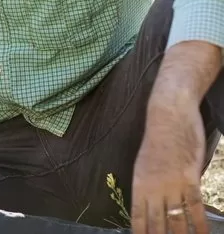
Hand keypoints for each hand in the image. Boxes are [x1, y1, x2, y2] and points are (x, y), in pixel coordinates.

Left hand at [131, 98, 207, 233]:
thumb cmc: (157, 139)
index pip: (138, 217)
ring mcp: (172, 184)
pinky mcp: (190, 178)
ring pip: (177, 219)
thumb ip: (150, 185)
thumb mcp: (144, 163)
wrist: (168, 116)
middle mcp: (154, 187)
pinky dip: (200, 224)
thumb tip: (155, 205)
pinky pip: (195, 207)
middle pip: (157, 222)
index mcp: (139, 183)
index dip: (142, 233)